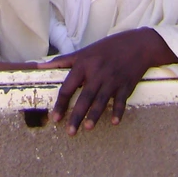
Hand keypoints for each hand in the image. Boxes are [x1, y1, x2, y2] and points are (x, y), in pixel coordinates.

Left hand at [48, 28, 173, 134]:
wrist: (138, 44)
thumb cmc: (108, 48)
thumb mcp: (84, 51)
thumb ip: (62, 61)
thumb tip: (39, 65)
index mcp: (84, 65)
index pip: (68, 87)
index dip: (61, 104)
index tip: (55, 118)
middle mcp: (97, 73)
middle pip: (84, 97)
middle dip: (77, 115)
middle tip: (70, 132)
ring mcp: (113, 80)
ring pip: (101, 100)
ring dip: (95, 115)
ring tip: (87, 128)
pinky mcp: (126, 85)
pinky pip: (121, 100)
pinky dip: (118, 111)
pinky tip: (114, 122)